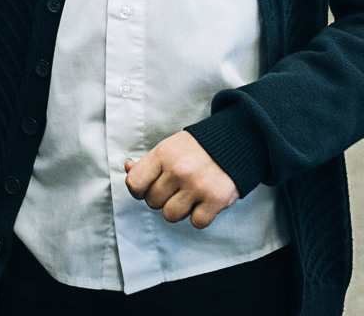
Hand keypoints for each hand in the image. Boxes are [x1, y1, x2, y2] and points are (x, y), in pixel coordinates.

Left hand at [124, 131, 238, 228]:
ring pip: (170, 216)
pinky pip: (196, 222)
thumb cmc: (197, 148)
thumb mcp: (169, 147)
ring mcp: (197, 186)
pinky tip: (205, 201)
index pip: (134, 184)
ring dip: (180, 209)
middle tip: (177, 187)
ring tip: (191, 194)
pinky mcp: (216, 199)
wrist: (236, 141)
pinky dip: (201, 215)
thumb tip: (127, 168)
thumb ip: (148, 162)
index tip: (150, 187)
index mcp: (163, 154)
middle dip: (163, 198)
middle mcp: (178, 170)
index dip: (139, 190)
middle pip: (152, 202)